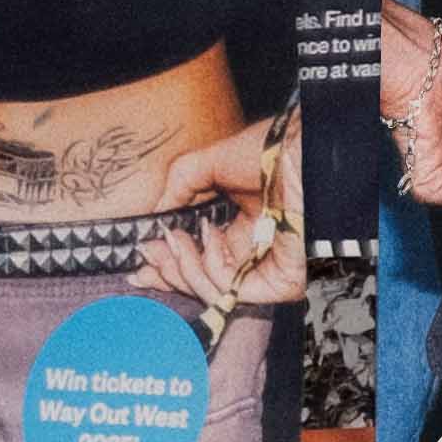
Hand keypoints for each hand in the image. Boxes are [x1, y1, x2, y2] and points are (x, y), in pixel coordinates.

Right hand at [134, 113, 305, 310]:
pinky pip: (228, 289)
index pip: (199, 256)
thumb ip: (180, 186)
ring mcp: (264, 269)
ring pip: (209, 289)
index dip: (168, 260)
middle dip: (167, 270)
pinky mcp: (277, 283)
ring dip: (182, 266)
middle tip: (147, 255)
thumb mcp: (209, 164)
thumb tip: (155, 214)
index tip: (141, 256)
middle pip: (200, 279)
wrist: (300, 152)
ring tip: (177, 238)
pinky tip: (209, 238)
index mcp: (238, 228)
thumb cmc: (268, 152)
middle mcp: (250, 252)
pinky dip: (209, 265)